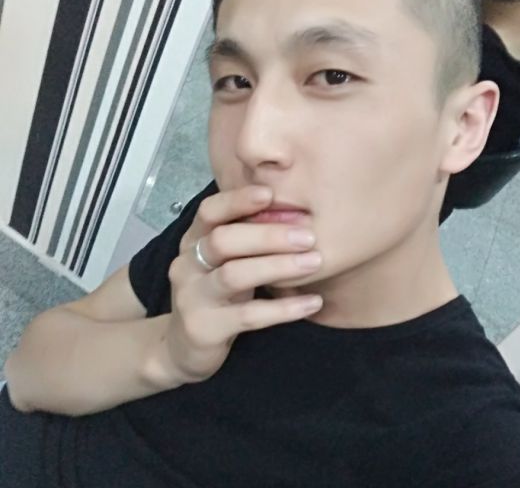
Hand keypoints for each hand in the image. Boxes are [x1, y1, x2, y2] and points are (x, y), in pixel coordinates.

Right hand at [163, 185, 322, 383]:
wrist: (185, 347)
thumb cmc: (218, 293)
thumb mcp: (226, 261)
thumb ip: (247, 237)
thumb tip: (295, 209)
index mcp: (193, 240)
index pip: (209, 211)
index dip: (237, 200)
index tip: (271, 193)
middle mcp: (187, 265)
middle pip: (223, 240)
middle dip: (268, 235)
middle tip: (308, 236)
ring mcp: (192, 298)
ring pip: (235, 275)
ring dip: (278, 266)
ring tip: (314, 262)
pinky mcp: (205, 329)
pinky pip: (249, 316)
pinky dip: (284, 308)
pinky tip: (313, 302)